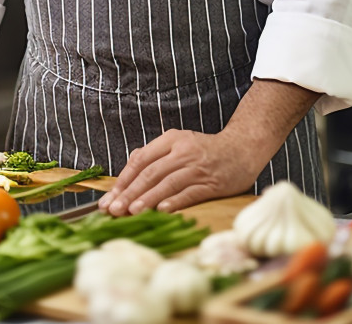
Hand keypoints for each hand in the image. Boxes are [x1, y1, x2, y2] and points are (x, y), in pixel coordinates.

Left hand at [98, 129, 260, 214]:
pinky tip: (162, 211)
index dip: (123, 179)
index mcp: (171, 139)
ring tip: (131, 212)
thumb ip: (157, 155)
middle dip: (129, 192)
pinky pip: (189, 192)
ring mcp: (197, 167)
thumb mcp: (180, 143)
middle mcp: (182, 151)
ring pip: (167, 183)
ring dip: (147, 198)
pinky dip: (174, 202)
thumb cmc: (207, 150)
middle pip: (150, 172)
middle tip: (113, 209)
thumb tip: (130, 169)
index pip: (141, 159)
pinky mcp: (211, 182)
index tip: (109, 198)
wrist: (242, 148)